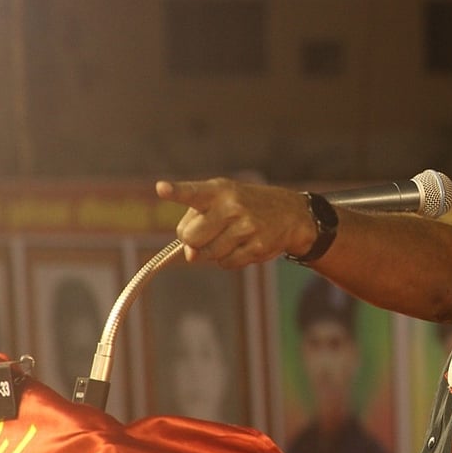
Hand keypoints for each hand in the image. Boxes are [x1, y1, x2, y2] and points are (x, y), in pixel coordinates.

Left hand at [155, 178, 314, 268]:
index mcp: (218, 191)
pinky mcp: (258, 246)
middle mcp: (232, 206)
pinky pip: (226, 263)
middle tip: (209, 232)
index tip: (161, 188)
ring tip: (231, 236)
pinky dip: (228, 259)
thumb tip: (190, 257)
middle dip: (194, 240)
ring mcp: (247, 226)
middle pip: (190, 237)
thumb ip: (195, 222)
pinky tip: (242, 245)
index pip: (192, 192)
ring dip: (213, 251)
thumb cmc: (244, 206)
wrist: (290, 213)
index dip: (176, 192)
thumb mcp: (220, 200)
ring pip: (207, 254)